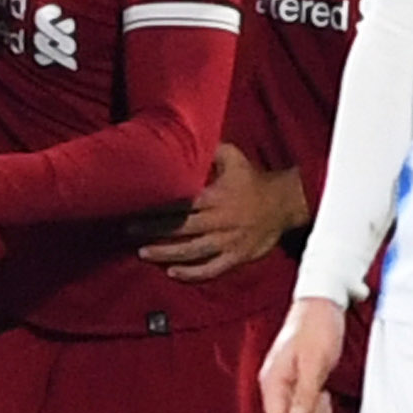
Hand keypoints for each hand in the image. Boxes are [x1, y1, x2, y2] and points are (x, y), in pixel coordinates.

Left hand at [138, 143, 308, 280]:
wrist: (284, 202)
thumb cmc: (253, 179)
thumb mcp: (233, 157)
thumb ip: (209, 150)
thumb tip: (185, 139)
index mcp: (215, 197)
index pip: (178, 203)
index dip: (155, 206)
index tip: (134, 207)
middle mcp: (219, 221)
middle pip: (180, 228)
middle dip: (152, 230)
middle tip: (128, 231)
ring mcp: (228, 242)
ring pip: (192, 251)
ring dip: (166, 253)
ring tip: (143, 252)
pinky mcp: (237, 257)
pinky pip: (212, 269)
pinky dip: (192, 274)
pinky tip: (173, 273)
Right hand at [261, 297, 346, 412]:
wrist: (320, 306)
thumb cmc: (317, 328)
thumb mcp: (315, 361)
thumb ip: (305, 392)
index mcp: (273, 381)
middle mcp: (273, 387)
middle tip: (323, 409)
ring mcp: (284, 387)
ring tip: (325, 398)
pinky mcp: (295, 385)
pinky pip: (300, 411)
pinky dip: (314, 410)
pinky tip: (324, 394)